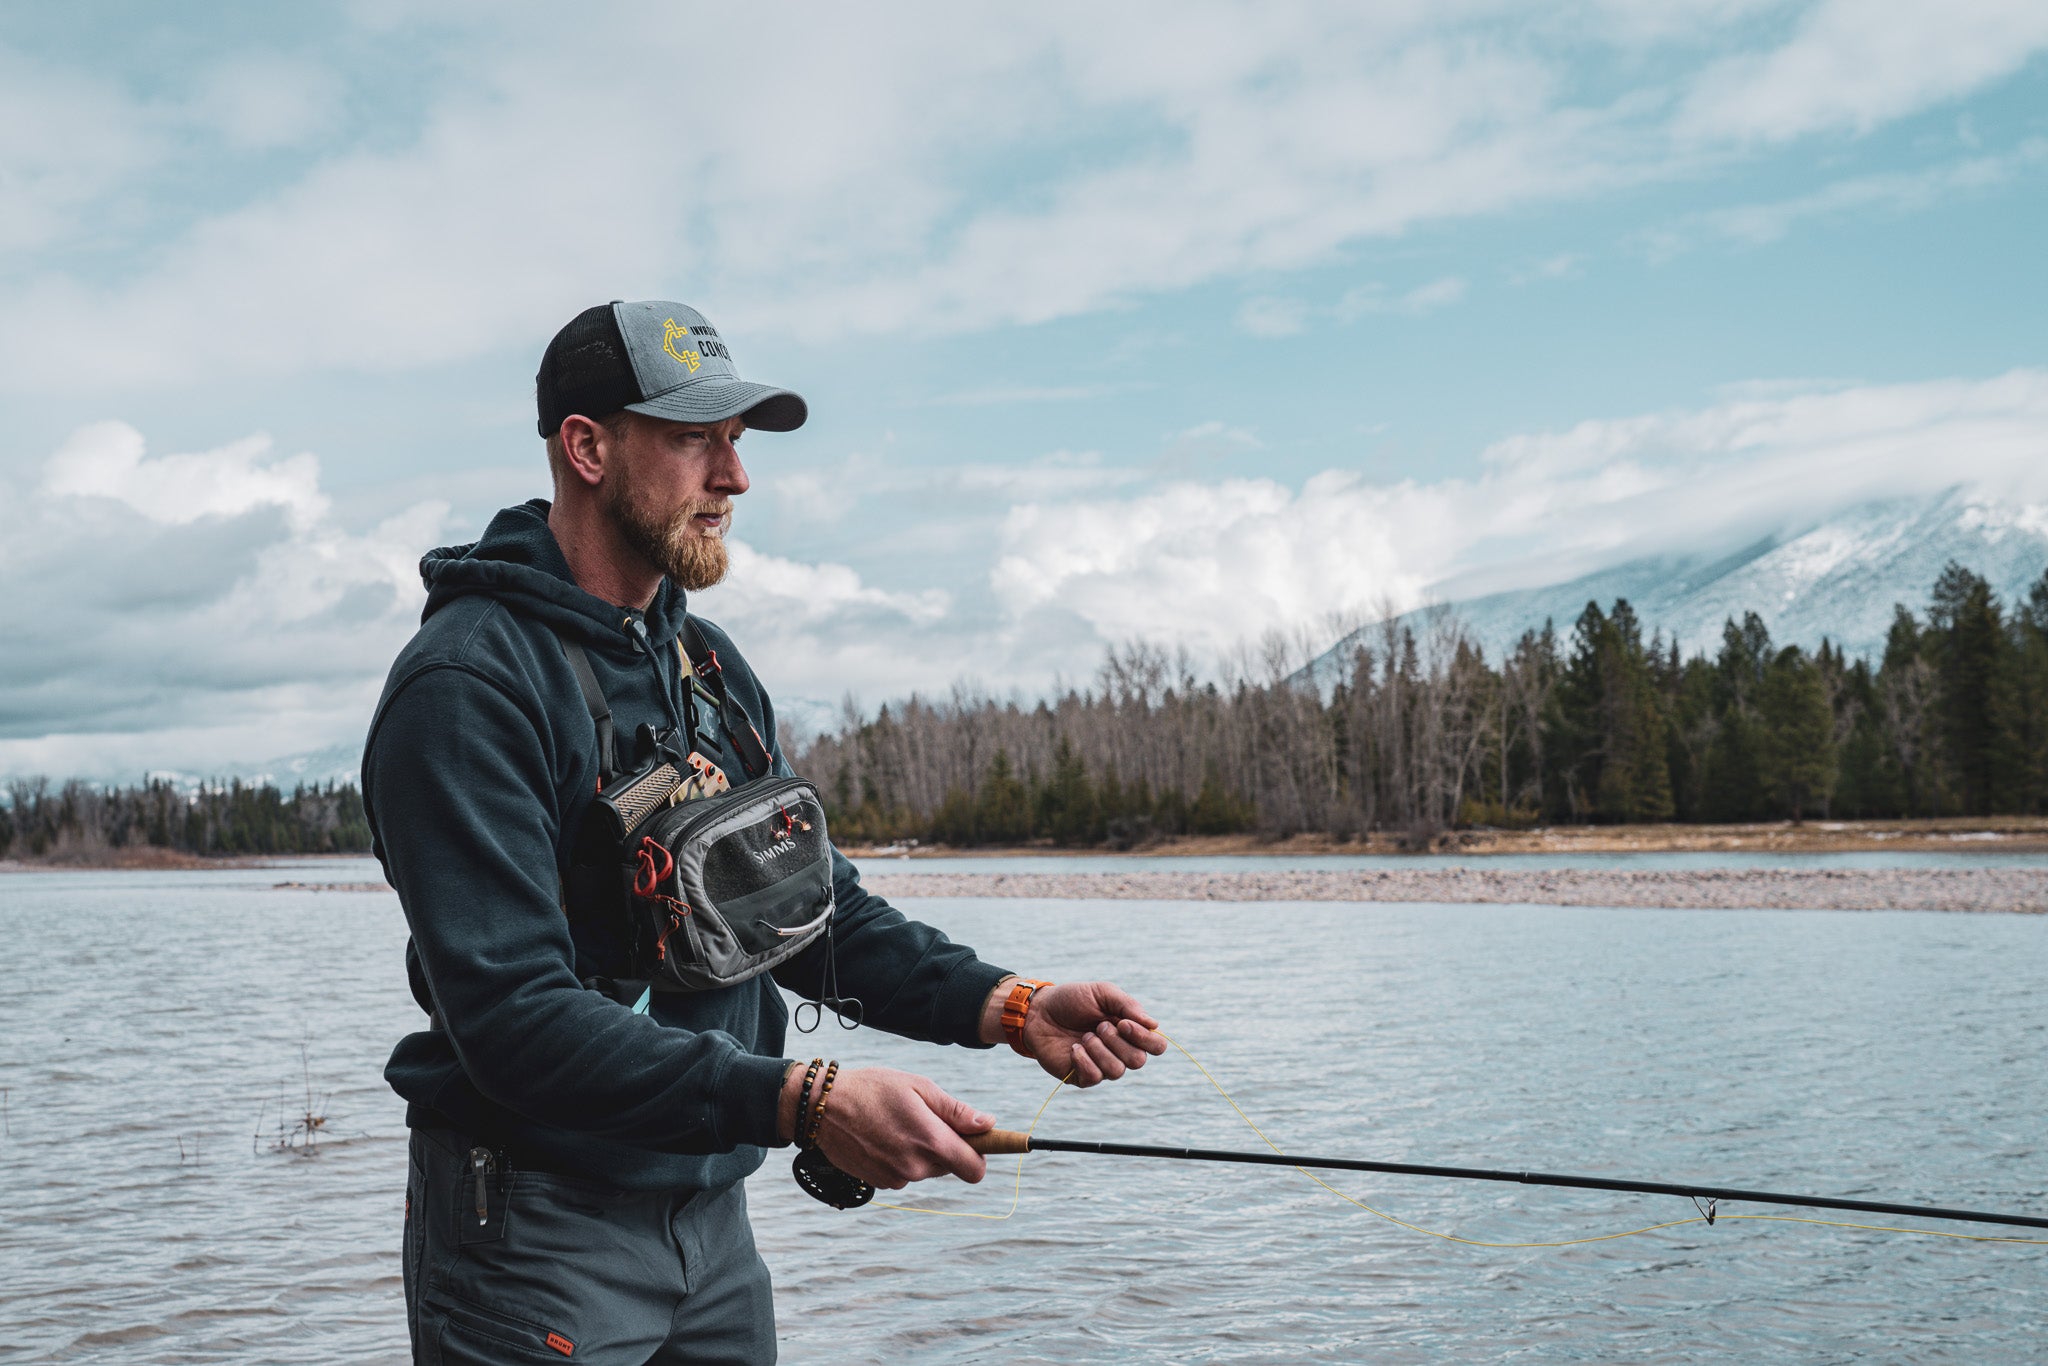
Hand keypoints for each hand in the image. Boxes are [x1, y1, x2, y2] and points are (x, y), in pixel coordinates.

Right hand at [808, 1067, 992, 1189]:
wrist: (821, 1107)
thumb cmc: (872, 1089)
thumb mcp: (918, 1088)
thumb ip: (956, 1111)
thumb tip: (988, 1124)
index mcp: (930, 1141)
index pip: (974, 1169)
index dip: (981, 1155)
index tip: (977, 1140)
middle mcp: (915, 1167)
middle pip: (951, 1166)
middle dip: (946, 1146)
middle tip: (925, 1118)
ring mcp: (895, 1178)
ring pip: (926, 1169)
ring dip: (921, 1151)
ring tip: (898, 1123)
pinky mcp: (879, 1183)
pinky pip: (904, 1173)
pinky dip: (901, 1158)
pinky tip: (883, 1136)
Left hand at [1016, 981, 1165, 1086]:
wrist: (1039, 1011)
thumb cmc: (1072, 1000)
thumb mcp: (1101, 993)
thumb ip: (1128, 1005)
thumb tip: (1154, 1025)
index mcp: (1129, 1031)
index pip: (1156, 1046)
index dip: (1144, 1038)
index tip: (1123, 1022)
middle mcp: (1120, 1051)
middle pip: (1139, 1061)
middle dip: (1118, 1042)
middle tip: (1098, 1025)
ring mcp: (1102, 1066)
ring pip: (1117, 1071)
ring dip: (1099, 1050)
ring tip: (1084, 1036)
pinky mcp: (1083, 1077)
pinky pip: (1094, 1077)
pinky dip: (1084, 1060)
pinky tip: (1073, 1048)